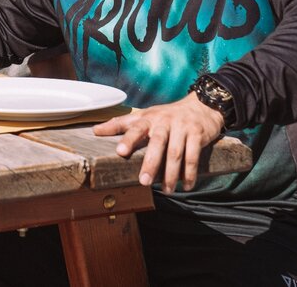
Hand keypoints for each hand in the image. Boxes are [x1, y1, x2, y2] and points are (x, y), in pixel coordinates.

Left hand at [92, 93, 224, 191]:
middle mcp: (165, 122)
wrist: (201, 106)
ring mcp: (182, 128)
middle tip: (144, 182)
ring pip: (176, 153)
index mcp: (149, 118)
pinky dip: (190, 173)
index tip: (119, 151)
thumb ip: (121, 124)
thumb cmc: (166, 115)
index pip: (135, 127)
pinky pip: (193, 156)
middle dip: (151, 163)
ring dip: (171, 174)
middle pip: (157, 143)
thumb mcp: (144, 115)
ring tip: (167, 191)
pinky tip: (186, 185)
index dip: (127, 139)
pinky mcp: (197, 135)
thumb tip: (96, 130)